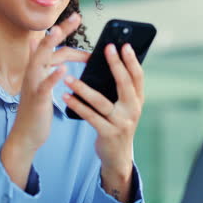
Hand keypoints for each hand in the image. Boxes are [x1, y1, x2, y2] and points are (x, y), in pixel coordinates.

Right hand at [0, 13, 89, 188]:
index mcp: (38, 68)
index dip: (65, 32)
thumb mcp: (37, 82)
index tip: (78, 17)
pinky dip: (52, 76)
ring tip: (58, 31)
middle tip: (76, 16)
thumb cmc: (35, 108)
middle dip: (60, 30)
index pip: (53, 45)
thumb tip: (34, 42)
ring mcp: (33, 85)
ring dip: (49, 45)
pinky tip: (63, 69)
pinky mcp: (37, 99)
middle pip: (46, 45)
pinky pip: (44, 85)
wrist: (26, 135)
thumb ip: (39, 62)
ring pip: (40, 60)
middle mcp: (33, 72)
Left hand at [62, 42, 144, 202]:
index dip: (132, 60)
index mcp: (138, 100)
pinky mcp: (108, 133)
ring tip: (69, 78)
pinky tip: (65, 96)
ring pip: (102, 101)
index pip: (137, 76)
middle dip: (116, 65)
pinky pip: (90, 116)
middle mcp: (133, 110)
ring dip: (84, 88)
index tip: (123, 45)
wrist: (117, 157)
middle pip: (125, 84)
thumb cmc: (117, 124)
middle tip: (106, 48)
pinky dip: (77, 106)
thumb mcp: (124, 107)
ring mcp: (121, 123)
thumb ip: (120, 89)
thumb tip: (111, 62)